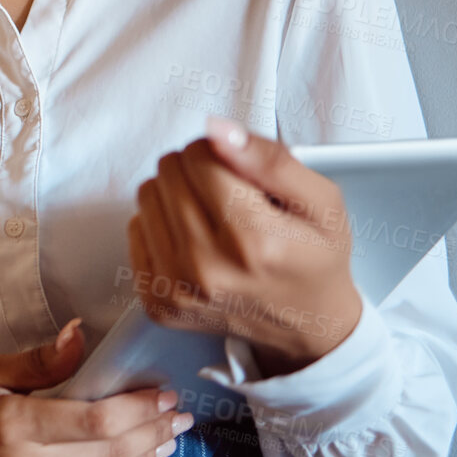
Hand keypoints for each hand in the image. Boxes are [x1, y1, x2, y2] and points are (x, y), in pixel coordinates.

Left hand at [128, 115, 362, 376]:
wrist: (307, 326)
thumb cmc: (314, 259)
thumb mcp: (321, 201)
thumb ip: (271, 159)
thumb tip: (217, 130)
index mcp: (252, 239)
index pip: (199, 156)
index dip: (220, 152)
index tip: (239, 171)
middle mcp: (207, 267)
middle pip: (168, 173)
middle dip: (196, 170)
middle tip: (228, 194)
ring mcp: (177, 290)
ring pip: (146, 196)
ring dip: (175, 195)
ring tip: (213, 216)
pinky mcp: (157, 302)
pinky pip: (135, 230)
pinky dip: (162, 226)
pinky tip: (195, 239)